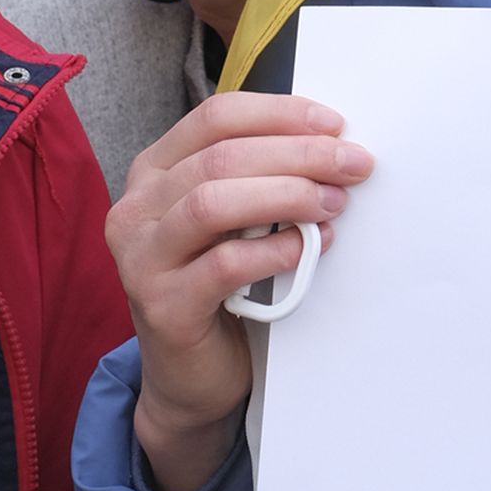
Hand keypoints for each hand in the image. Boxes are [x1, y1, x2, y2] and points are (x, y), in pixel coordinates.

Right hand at [107, 92, 372, 490]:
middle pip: (221, 157)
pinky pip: (224, 265)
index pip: (215, 117)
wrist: (192, 377)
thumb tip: (332, 143)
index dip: (279, 114)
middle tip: (353, 165)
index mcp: (154, 171)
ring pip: (213, 203)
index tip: (335, 125)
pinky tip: (307, 247)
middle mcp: (136, 209)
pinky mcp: (161, 306)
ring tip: (334, 203)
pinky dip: (274, 250)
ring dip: (286, 195)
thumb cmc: (221, 285)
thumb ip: (260, 178)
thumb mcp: (234, 218)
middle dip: (298, 154)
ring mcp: (141, 258)